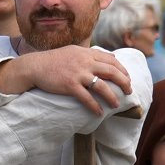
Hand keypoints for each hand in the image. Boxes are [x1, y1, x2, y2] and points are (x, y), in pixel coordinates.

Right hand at [8, 45, 131, 113]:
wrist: (35, 66)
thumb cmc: (54, 60)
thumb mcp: (74, 51)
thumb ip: (90, 54)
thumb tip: (109, 58)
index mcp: (87, 53)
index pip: (111, 59)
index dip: (122, 69)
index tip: (127, 77)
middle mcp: (85, 62)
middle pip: (112, 71)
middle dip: (124, 82)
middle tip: (129, 91)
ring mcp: (78, 74)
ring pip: (102, 86)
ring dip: (112, 97)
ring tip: (116, 104)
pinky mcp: (69, 85)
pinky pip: (87, 98)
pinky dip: (95, 106)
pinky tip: (99, 112)